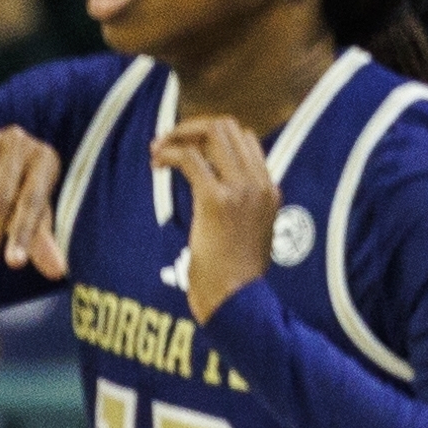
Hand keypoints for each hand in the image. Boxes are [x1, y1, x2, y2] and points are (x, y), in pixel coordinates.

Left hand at [149, 117, 277, 323]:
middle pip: (228, 127)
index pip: (246, 138)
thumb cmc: (237, 278)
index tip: (190, 149)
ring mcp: (240, 190)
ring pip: (211, 132)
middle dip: (193, 127)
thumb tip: (214, 193)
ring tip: (158, 151)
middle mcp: (259, 184)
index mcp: (270, 189)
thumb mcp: (252, 234)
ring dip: (178, 135)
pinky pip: (189, 158)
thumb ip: (241, 208)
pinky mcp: (215, 200)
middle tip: (169, 143)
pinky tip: (157, 165)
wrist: (238, 301)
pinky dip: (168, 153)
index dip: (212, 136)